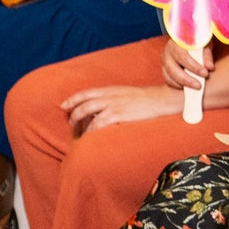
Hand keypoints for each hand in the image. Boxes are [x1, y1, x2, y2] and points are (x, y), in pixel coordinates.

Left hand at [61, 83, 182, 131]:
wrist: (164, 100)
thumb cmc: (148, 100)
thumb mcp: (128, 95)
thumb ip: (116, 99)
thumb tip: (105, 109)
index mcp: (111, 90)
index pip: (86, 93)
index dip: (73, 99)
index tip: (63, 105)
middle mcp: (109, 95)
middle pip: (84, 103)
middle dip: (74, 113)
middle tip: (70, 122)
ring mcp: (114, 104)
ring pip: (88, 112)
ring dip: (80, 123)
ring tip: (78, 133)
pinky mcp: (119, 114)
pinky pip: (99, 123)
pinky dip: (92, 130)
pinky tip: (90, 138)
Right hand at [163, 39, 213, 91]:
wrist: (190, 41)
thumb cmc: (198, 42)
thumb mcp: (204, 44)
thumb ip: (206, 55)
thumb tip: (209, 67)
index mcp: (176, 43)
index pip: (182, 56)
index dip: (193, 66)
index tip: (205, 73)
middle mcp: (167, 51)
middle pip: (172, 68)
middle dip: (186, 78)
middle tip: (199, 86)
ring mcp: (164, 60)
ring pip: (168, 75)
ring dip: (181, 83)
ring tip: (194, 87)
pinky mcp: (165, 69)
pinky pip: (167, 79)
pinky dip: (176, 85)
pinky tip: (186, 87)